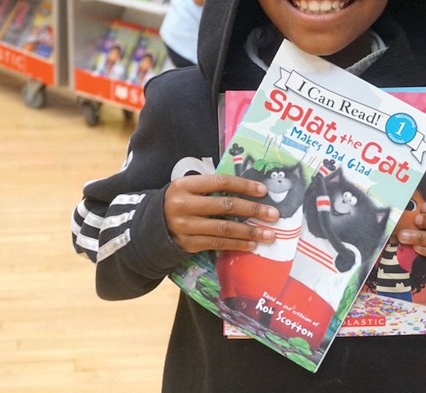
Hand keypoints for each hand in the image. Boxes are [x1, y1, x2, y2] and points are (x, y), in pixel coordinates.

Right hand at [164, 173, 279, 253]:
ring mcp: (185, 226)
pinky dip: (237, 244)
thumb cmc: (179, 202)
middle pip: (225, 206)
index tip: (263, 191)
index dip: (243, 185)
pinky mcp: (188, 244)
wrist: (151, 227)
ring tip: (269, 234)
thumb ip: (211, 188)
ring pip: (224, 229)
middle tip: (273, 215)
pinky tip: (251, 244)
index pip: (220, 182)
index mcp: (185, 185)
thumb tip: (248, 190)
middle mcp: (183, 205)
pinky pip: (217, 244)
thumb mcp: (188, 189)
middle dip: (253, 210)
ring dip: (250, 232)